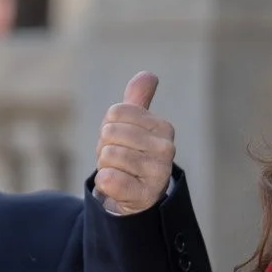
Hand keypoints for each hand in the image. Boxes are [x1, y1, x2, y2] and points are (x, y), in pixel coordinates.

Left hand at [94, 71, 173, 215]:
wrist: (135, 197)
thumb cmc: (131, 155)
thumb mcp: (134, 125)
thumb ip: (139, 99)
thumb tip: (148, 75)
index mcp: (163, 127)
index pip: (115, 112)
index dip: (108, 126)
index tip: (120, 141)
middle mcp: (166, 149)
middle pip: (109, 133)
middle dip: (105, 147)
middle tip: (118, 160)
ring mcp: (158, 174)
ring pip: (107, 156)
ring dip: (105, 166)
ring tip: (120, 173)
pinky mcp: (144, 196)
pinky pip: (108, 179)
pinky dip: (105, 182)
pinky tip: (118, 187)